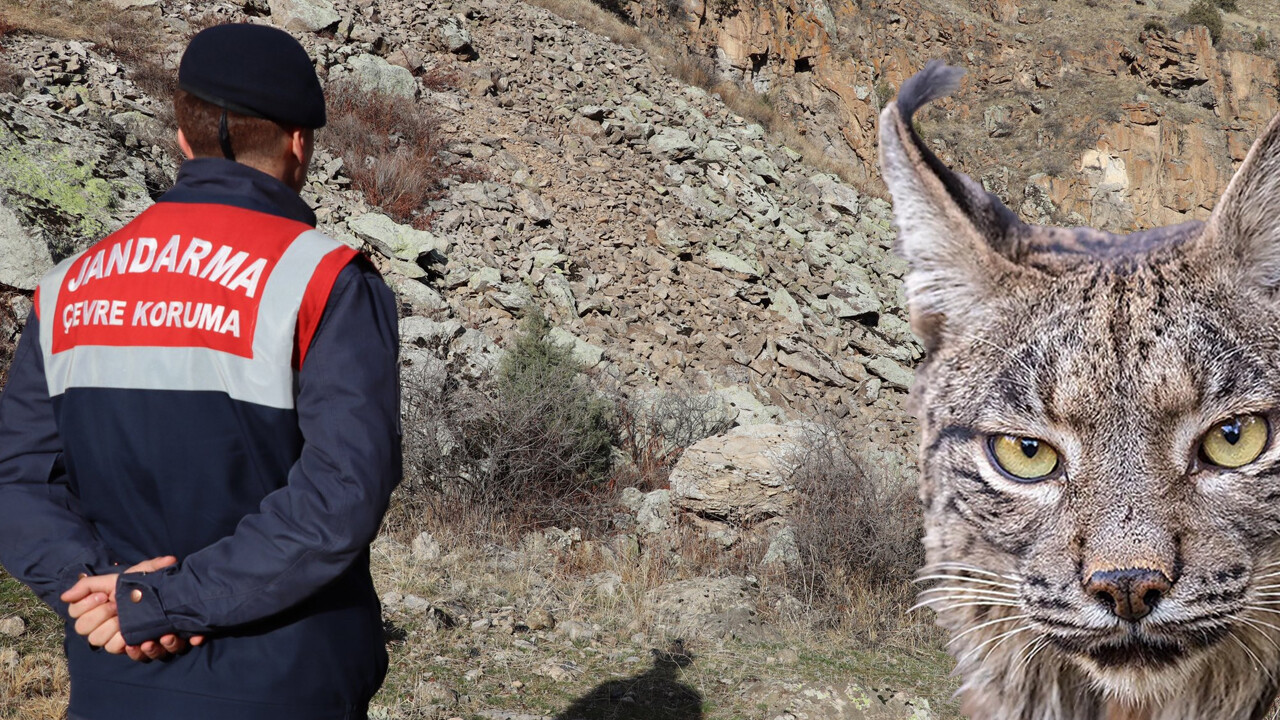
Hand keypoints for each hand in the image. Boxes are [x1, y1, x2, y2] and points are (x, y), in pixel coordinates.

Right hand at [61, 556, 204, 659]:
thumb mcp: (120, 577)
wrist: (168, 591)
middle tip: (116, 605)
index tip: (104, 595)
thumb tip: (65, 596)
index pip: (76, 614)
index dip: (86, 605)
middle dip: (100, 616)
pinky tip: (146, 640)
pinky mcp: (139, 647)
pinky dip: (139, 649)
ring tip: (129, 621)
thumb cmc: (140, 584)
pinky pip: (132, 655)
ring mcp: (119, 638)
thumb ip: (92, 584)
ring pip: (105, 644)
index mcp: (96, 610)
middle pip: (87, 631)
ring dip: (116, 632)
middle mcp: (104, 627)